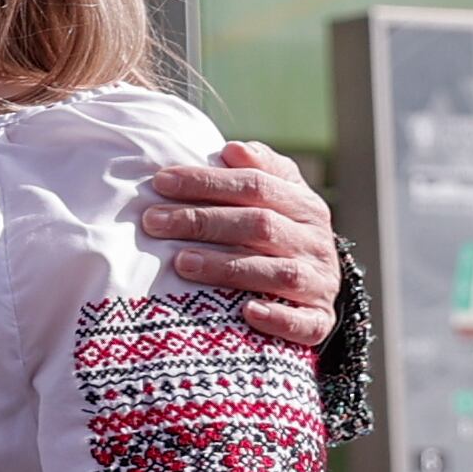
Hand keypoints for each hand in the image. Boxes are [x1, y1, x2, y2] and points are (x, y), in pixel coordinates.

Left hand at [143, 140, 340, 354]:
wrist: (319, 287)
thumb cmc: (280, 232)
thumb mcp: (277, 196)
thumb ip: (259, 170)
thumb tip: (234, 149)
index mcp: (305, 205)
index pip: (256, 185)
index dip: (208, 181)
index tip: (161, 181)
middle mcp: (315, 242)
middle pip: (259, 225)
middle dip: (203, 221)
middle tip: (154, 222)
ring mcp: (319, 282)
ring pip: (277, 272)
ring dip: (227, 267)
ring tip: (181, 262)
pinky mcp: (319, 320)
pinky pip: (302, 322)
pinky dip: (276, 317)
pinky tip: (245, 311)